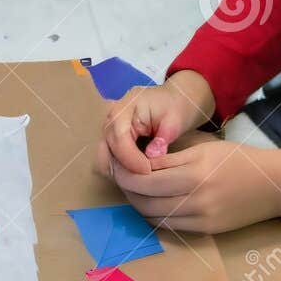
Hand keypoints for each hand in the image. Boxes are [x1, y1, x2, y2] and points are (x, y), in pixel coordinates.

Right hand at [93, 71, 216, 177]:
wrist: (173, 100)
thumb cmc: (175, 107)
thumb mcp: (175, 120)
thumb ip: (163, 138)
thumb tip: (152, 156)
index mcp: (125, 108)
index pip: (120, 137)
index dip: (131, 158)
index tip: (147, 171)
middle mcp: (111, 119)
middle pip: (106, 150)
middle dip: (124, 168)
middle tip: (145, 180)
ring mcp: (108, 130)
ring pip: (104, 158)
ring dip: (120, 171)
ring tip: (142, 178)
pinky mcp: (110, 140)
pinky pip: (109, 160)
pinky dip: (120, 170)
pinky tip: (138, 174)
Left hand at [110, 140, 280, 233]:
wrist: (273, 185)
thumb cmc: (238, 160)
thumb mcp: (205, 148)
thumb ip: (172, 158)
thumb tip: (139, 163)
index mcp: (194, 171)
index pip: (146, 176)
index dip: (126, 173)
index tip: (118, 167)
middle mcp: (195, 197)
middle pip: (144, 198)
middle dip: (127, 190)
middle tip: (121, 179)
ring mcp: (199, 217)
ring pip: (152, 215)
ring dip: (138, 205)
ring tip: (134, 192)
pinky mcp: (203, 231)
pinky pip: (168, 226)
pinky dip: (154, 216)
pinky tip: (152, 205)